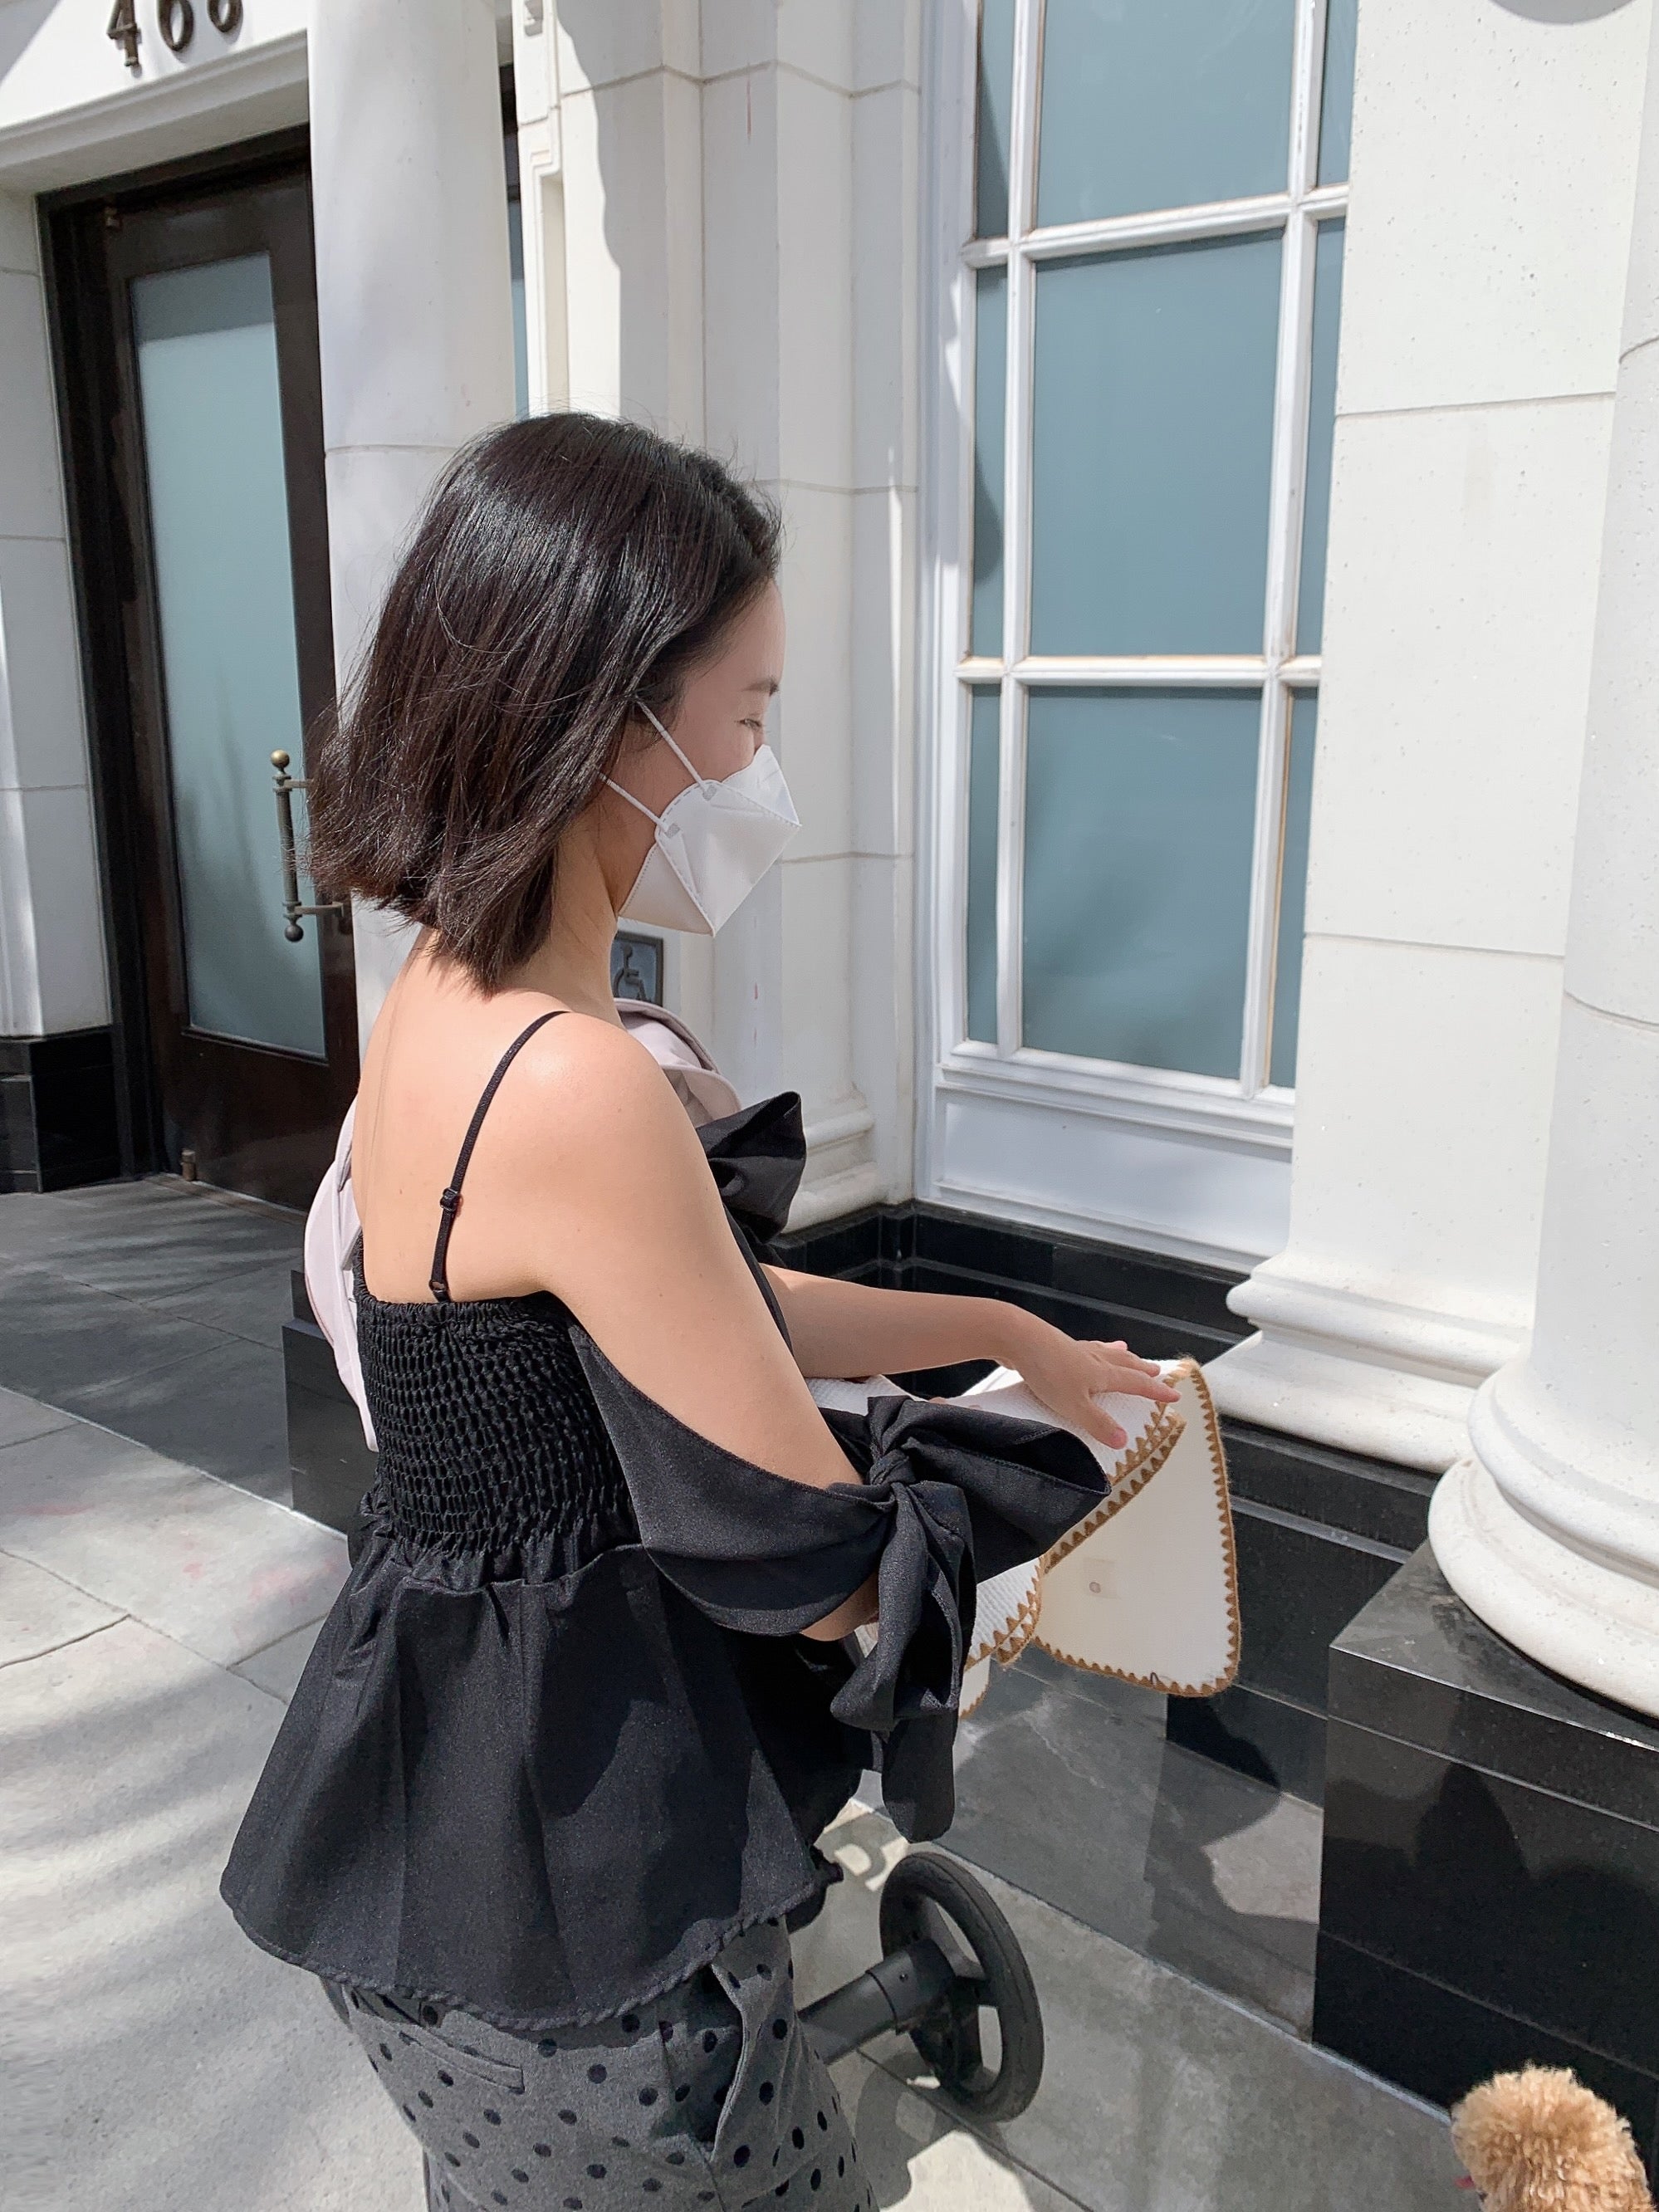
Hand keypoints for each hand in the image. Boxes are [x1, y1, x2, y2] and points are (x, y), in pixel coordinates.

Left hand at [994, 1315, 1180, 1451]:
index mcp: (1103, 1373)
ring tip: (1128, 1351)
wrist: (1017, 1337)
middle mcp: (1094, 1358)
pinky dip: (1095, 1348)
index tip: (1174, 1396)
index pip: (1136, 1383)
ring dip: (1121, 1355)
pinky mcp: (1058, 1345)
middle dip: (1142, 1369)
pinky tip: (1087, 1348)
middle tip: (1157, 1371)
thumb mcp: (1074, 1405)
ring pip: (1106, 1352)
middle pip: (1125, 1363)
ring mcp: (1076, 1349)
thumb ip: (1098, 1423)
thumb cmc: (1047, 1372)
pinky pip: (1086, 1348)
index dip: (1156, 1391)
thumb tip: (1125, 1440)